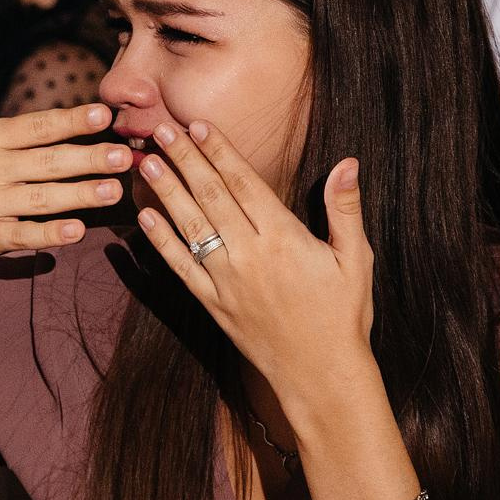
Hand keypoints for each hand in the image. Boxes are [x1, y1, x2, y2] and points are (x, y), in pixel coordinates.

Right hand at [0, 23, 130, 266]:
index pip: (36, 126)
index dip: (71, 120)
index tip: (103, 114)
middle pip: (48, 162)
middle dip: (89, 158)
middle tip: (126, 155)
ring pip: (42, 199)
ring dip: (81, 195)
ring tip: (115, 190)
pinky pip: (23, 235)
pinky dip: (49, 234)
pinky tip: (77, 232)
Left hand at [132, 120, 374, 399]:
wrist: (321, 375)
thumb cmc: (343, 315)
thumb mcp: (355, 259)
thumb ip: (345, 210)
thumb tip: (347, 163)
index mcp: (283, 238)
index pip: (243, 183)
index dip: (218, 151)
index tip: (197, 124)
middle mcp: (249, 255)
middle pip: (210, 197)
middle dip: (184, 160)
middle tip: (160, 130)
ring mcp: (226, 281)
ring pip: (190, 227)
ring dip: (165, 193)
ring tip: (146, 163)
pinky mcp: (213, 304)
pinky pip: (181, 267)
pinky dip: (160, 242)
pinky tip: (143, 218)